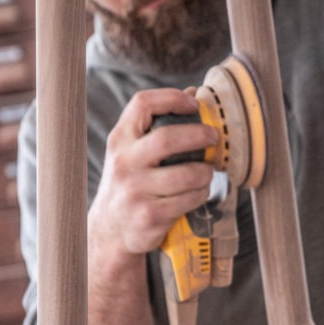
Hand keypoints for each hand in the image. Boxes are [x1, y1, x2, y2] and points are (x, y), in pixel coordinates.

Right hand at [89, 87, 217, 256]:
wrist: (110, 230)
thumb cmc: (129, 184)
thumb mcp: (131, 152)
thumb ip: (156, 124)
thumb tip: (193, 94)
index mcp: (120, 140)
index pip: (143, 104)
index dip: (173, 98)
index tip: (195, 104)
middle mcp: (124, 163)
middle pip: (168, 138)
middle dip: (199, 135)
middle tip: (213, 137)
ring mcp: (136, 190)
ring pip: (186, 173)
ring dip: (205, 172)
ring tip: (207, 171)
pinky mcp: (150, 215)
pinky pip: (188, 199)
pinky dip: (201, 194)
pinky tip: (199, 192)